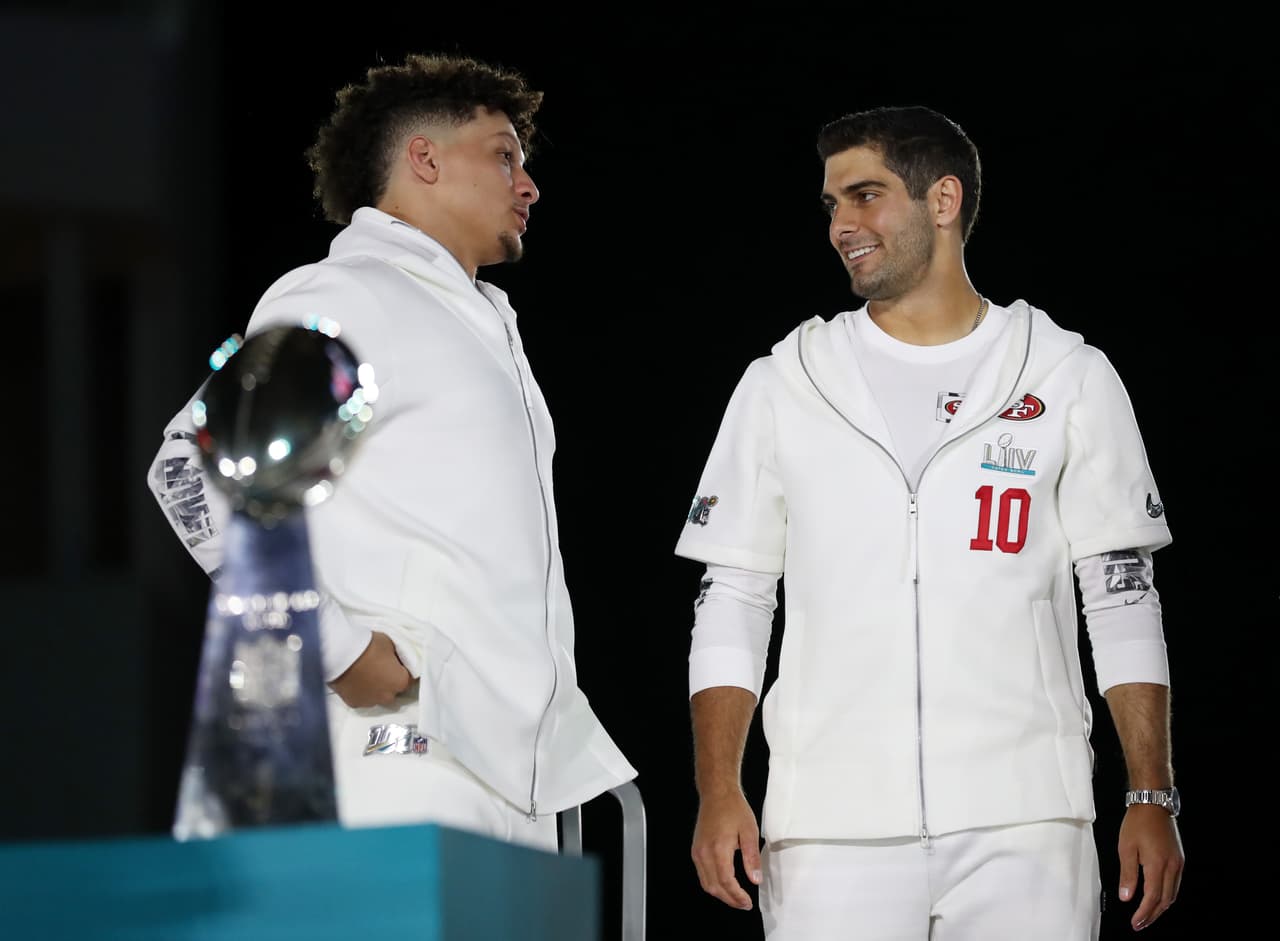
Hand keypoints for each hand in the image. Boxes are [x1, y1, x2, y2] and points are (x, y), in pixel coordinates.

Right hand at [328, 631, 411, 707]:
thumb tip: (397, 659)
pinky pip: (362, 697)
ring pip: (378, 696)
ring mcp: (370, 702)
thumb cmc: (368, 646)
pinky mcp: (354, 703)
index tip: (399, 664)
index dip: (405, 670)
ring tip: (366, 673)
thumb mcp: (391, 644)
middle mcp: (388, 696)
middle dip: (390, 680)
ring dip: (376, 687)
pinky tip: (356, 679)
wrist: (340, 653)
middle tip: (381, 667)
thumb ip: (398, 655)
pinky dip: (361, 691)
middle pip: (394, 689)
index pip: (411, 678)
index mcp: (401, 682)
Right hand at [691, 789, 761, 910]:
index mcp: (718, 848)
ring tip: (736, 898)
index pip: (726, 881)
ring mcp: (697, 852)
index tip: (747, 903)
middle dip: (730, 899)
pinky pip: (702, 874)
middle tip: (744, 904)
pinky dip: (713, 885)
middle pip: (714, 887)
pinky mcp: (696, 850)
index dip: (737, 896)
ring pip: (706, 883)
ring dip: (721, 894)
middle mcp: (704, 852)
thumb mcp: (749, 831)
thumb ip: (752, 857)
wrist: (717, 793)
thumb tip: (755, 879)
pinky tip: (725, 885)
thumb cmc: (734, 808)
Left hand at [1117, 805, 1183, 930]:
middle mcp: (1172, 866)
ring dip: (1161, 907)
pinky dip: (1167, 895)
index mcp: (1157, 864)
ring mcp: (1178, 863)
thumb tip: (1126, 897)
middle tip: (1140, 924)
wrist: (1153, 804)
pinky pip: (1175, 884)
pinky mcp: (1179, 860)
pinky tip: (1158, 898)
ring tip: (1147, 915)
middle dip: (1153, 914)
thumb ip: (1127, 875)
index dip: (1144, 913)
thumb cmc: (1137, 822)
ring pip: (1173, 894)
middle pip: (1165, 900)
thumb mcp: (1125, 848)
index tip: (1136, 923)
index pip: (1152, 897)